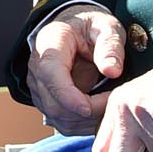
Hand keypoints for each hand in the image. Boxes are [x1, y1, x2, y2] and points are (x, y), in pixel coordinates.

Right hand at [26, 6, 125, 135]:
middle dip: (86, 111)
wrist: (75, 29)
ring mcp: (39, 87)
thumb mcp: (106, 27)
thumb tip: (112, 71)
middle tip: (115, 103)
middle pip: (53, 103)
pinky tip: (100, 113)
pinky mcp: (46, 101)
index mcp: (50, 44)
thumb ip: (110, 46)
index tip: (91, 107)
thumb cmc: (91, 27)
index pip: (50, 75)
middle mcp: (37, 67)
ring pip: (58, 117)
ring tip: (110, 106)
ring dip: (86, 121)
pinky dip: (82, 125)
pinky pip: (62, 122)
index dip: (68, 96)